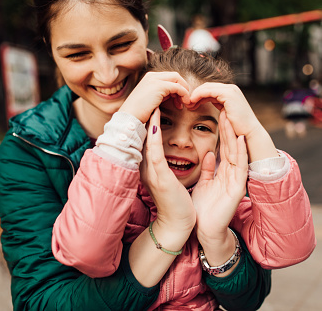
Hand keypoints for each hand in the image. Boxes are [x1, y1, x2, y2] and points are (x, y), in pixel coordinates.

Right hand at [120, 72, 190, 123]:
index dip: (177, 88)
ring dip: (184, 91)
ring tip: (184, 103)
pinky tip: (184, 103)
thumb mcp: (152, 100)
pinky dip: (184, 94)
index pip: (169, 78)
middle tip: (184, 101)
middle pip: (175, 76)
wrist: (130, 117)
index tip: (178, 101)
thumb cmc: (139, 112)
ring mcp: (155, 80)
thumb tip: (174, 95)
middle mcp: (152, 76)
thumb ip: (162, 94)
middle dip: (182, 87)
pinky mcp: (159, 86)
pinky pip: (178, 87)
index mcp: (150, 78)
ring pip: (177, 79)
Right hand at [140, 108, 195, 232]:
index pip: (149, 140)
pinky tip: (155, 121)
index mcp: (151, 167)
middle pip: (145, 137)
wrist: (177, 225)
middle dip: (146, 117)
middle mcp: (148, 167)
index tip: (154, 104)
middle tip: (149, 97)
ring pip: (148, 140)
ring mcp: (152, 171)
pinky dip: (154, 136)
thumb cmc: (177, 203)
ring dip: (150, 120)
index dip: (150, 122)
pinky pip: (155, 152)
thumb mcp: (169, 179)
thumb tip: (168, 150)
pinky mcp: (159, 177)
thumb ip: (166, 163)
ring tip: (152, 101)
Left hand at [188, 83, 277, 161]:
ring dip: (195, 94)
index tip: (190, 104)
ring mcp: (230, 90)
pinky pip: (208, 91)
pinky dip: (199, 95)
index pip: (210, 89)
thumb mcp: (226, 115)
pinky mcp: (228, 94)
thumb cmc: (238, 130)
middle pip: (207, 86)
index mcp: (231, 93)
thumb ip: (220, 108)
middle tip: (186, 103)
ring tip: (187, 104)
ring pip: (207, 87)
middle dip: (195, 94)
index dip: (199, 95)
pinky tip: (192, 103)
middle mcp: (231, 89)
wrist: (249, 134)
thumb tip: (210, 107)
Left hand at [191, 111, 247, 245]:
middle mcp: (231, 174)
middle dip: (228, 128)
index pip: (223, 147)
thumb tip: (209, 154)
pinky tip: (240, 139)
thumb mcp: (204, 184)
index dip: (221, 131)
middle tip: (226, 108)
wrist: (203, 230)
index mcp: (223, 173)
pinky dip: (240, 153)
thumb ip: (208, 169)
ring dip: (234, 135)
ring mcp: (236, 181)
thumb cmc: (202, 209)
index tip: (218, 113)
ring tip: (232, 117)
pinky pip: (240, 167)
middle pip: (230, 147)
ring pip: (236, 153)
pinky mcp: (237, 189)